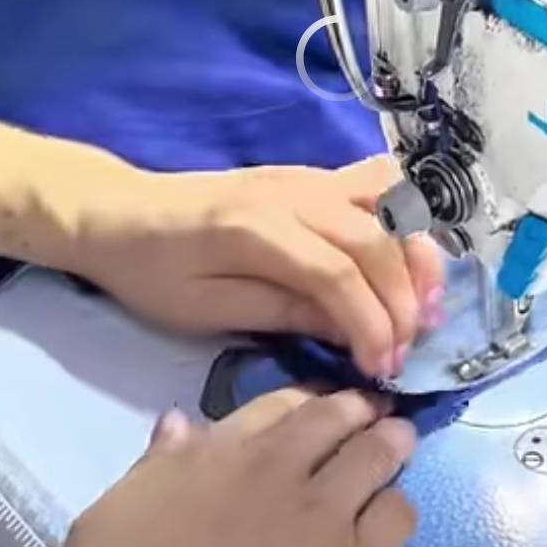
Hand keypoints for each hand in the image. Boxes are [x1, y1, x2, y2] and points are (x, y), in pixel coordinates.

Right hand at [39, 389, 416, 546]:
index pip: (281, 406)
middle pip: (338, 420)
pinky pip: (396, 520)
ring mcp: (322, 522)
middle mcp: (277, 473)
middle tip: (373, 418)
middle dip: (358, 413)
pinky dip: (394, 508)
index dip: (306, 404)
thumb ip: (159, 467)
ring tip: (397, 449)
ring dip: (389, 447)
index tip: (319, 412)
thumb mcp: (117, 513)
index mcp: (218, 453)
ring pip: (378, 458)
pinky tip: (386, 520)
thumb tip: (184, 423)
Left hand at [72, 154, 444, 379]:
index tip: (383, 370)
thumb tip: (353, 331)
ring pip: (391, 204)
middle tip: (408, 352)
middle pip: (376, 239)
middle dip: (403, 301)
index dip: (371, 325)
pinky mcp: (312, 176)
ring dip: (419, 256)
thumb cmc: (151, 272)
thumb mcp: (204, 309)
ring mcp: (307, 176)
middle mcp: (293, 192)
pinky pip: (379, 186)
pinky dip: (407, 222)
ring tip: (427, 308)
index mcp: (256, 228)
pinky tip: (410, 264)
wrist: (119, 214)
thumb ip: (281, 312)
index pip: (338, 275)